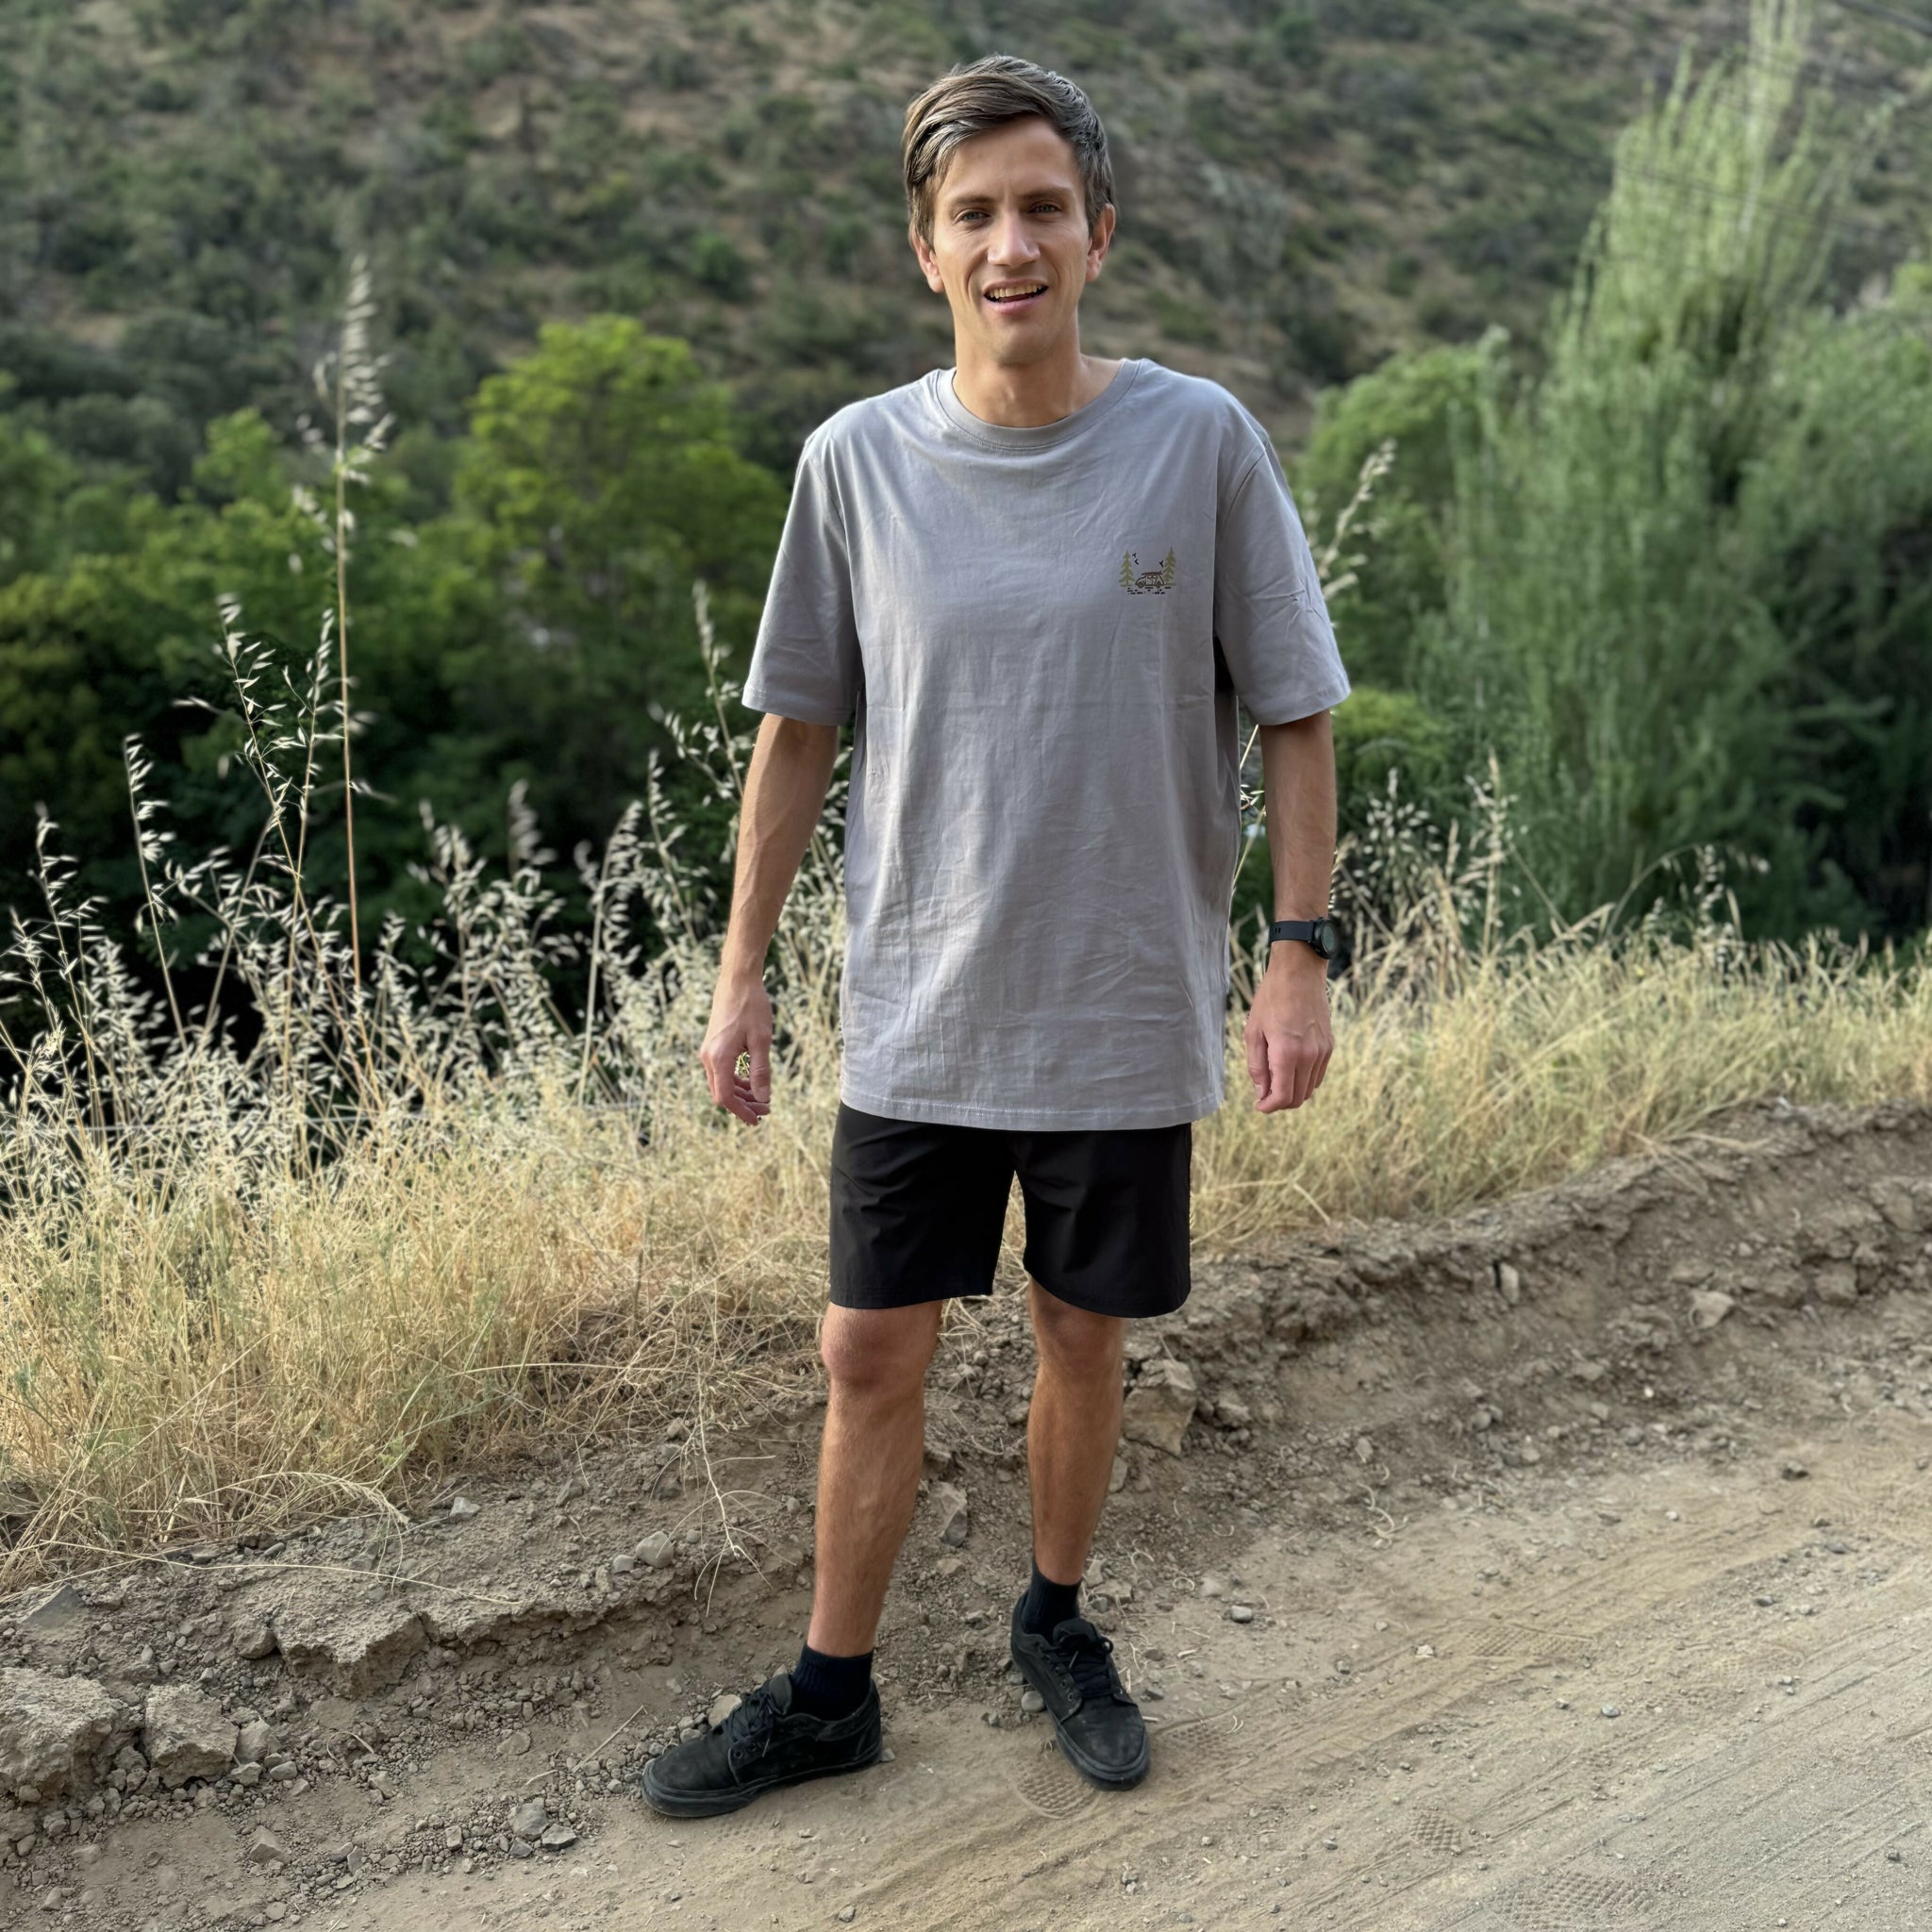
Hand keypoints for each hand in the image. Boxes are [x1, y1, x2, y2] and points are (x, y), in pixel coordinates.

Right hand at [699, 973, 773, 1124]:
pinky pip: (721, 1072)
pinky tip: (751, 1082)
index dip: (741, 1112)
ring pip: (720, 1083)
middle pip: (721, 1093)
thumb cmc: (752, 1007)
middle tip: (765, 1109)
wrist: (737, 981)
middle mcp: (708, 1057)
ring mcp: (708, 1051)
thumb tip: (763, 1098)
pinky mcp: (712, 1045)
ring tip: (761, 1098)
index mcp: (719, 1058)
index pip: (726, 1097)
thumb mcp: (761, 1041)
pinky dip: (735, 1081)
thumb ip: (761, 1071)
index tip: (757, 1120)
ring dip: (740, 1094)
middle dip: (742, 1105)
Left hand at [1244, 950, 1332, 1112]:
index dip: (1269, 1107)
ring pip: (1310, 1089)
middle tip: (1264, 1094)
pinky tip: (1290, 1069)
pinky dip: (1304, 1080)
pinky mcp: (1329, 1046)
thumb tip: (1261, 1092)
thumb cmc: (1271, 999)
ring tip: (1275, 1079)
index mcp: (1287, 1053)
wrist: (1299, 973)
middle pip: (1298, 1098)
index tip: (1259, 1105)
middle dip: (1280, 1103)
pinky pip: (1318, 1075)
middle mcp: (1309, 1056)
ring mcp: (1322, 1052)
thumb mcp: (1253, 1032)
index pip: (1283, 1097)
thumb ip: (1256, 1066)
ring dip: (1292, 1091)